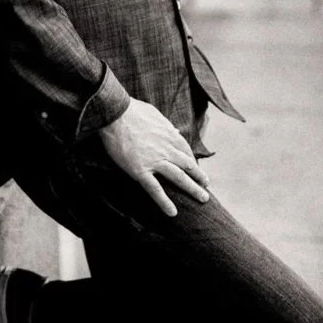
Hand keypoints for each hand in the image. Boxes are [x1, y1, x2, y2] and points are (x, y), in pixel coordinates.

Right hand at [97, 98, 209, 216]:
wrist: (116, 114)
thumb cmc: (132, 111)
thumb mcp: (154, 114)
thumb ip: (166, 125)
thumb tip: (175, 130)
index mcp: (170, 135)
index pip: (186, 152)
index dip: (193, 162)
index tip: (196, 170)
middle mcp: (167, 149)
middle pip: (188, 166)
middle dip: (200, 178)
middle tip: (207, 188)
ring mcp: (155, 161)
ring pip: (179, 178)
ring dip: (193, 189)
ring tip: (203, 200)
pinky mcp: (140, 171)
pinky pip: (155, 189)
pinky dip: (165, 202)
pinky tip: (173, 212)